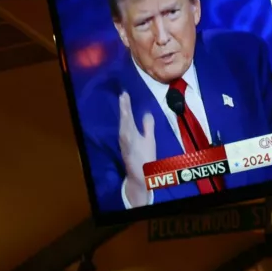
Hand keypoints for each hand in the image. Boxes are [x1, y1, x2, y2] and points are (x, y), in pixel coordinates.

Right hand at [118, 92, 155, 206]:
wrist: (141, 176)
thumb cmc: (144, 156)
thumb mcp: (148, 138)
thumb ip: (148, 126)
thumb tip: (147, 112)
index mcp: (131, 133)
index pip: (128, 117)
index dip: (126, 106)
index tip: (125, 94)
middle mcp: (127, 137)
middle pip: (125, 121)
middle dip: (124, 109)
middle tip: (123, 95)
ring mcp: (127, 146)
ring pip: (124, 130)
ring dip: (124, 118)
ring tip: (123, 106)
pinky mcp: (129, 154)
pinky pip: (127, 144)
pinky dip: (125, 136)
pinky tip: (125, 128)